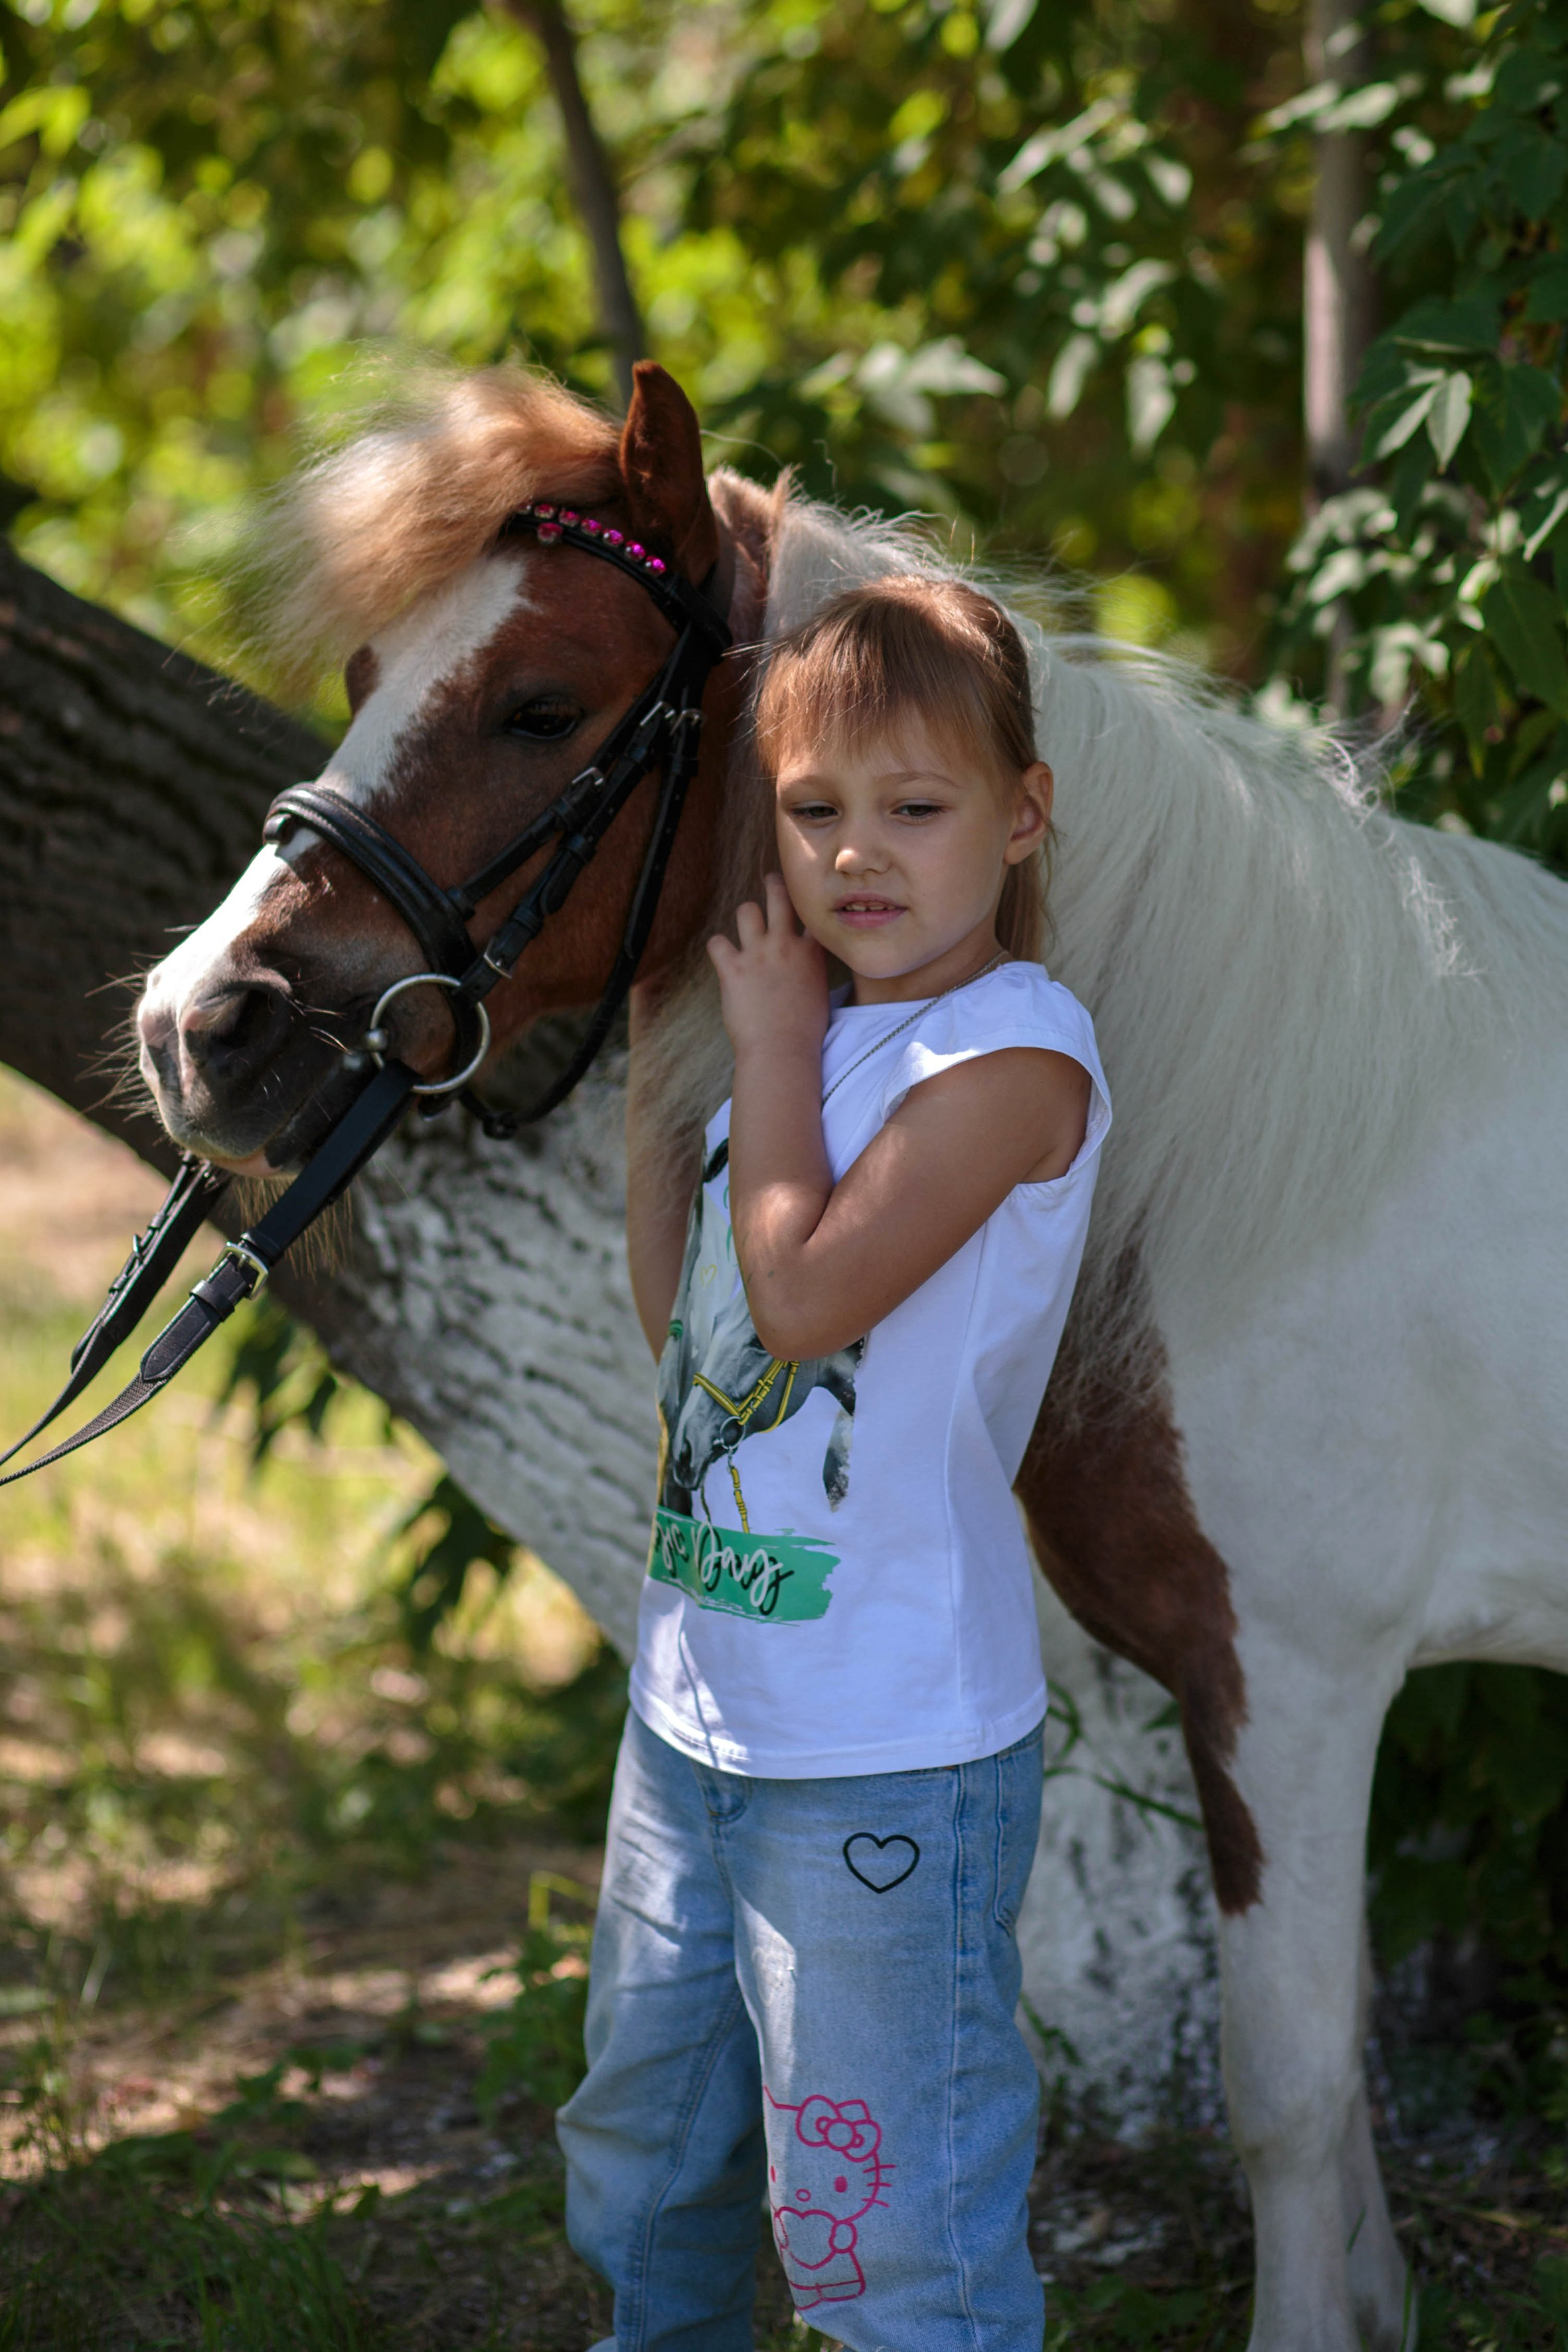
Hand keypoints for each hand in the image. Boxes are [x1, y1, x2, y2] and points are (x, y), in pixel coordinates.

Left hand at [707, 873, 828, 1059]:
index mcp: (811, 953)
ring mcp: (758, 955)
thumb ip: (812, 972)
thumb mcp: (820, 995)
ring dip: (746, 916)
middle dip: (774, 884)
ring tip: (746, 925)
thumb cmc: (804, 1032)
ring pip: (747, 911)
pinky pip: (716, 942)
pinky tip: (723, 956)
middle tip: (771, 879)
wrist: (781, 1050)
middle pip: (779, 896)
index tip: (806, 899)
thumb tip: (805, 966)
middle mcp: (785, 946)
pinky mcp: (732, 969)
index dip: (808, 905)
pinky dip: (718, 948)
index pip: (811, 915)